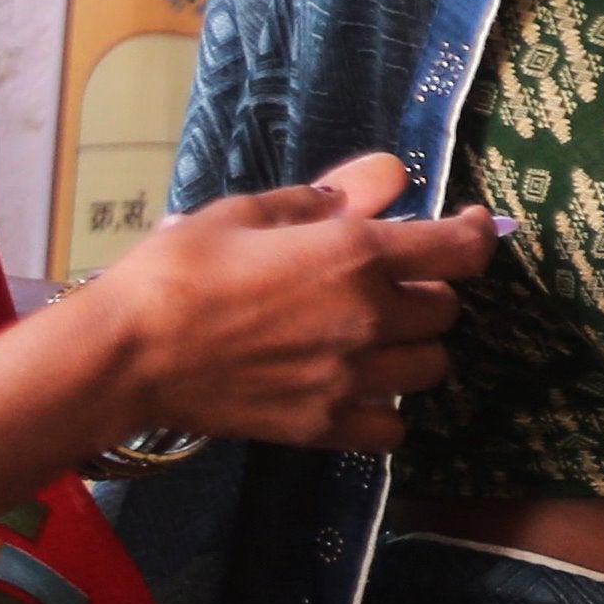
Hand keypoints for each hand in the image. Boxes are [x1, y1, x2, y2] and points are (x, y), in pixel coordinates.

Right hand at [97, 151, 495, 452]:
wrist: (126, 354)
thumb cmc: (180, 269)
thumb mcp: (251, 211)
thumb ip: (331, 197)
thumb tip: (391, 176)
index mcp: (356, 256)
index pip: (460, 250)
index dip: (476, 235)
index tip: (471, 228)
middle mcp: (368, 318)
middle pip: (445, 311)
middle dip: (425, 293)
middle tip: (386, 287)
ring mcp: (350, 379)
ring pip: (429, 369)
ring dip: (411, 350)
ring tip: (371, 340)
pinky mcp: (323, 426)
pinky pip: (392, 428)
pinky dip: (386, 411)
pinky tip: (356, 391)